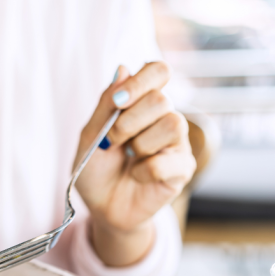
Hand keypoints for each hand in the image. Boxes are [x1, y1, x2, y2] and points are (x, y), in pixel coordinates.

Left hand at [75, 62, 195, 265]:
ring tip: (129, 157)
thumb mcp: (91, 135)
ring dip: (140, 144)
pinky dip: (145, 170)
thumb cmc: (96, 169)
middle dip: (128, 122)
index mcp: (141, 103)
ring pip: (174, 124)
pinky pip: (168, 161)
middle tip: (113, 141)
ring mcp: (177, 142)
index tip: (118, 101)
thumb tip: (123, 68)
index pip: (158, 71)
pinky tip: (138, 176)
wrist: (101, 207)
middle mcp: (164, 117)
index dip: (141, 81)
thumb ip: (106, 104)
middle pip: (162, 99)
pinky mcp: (183, 168)